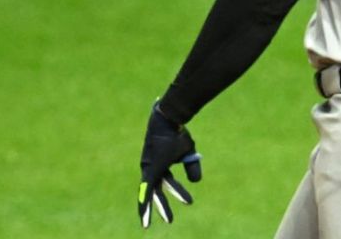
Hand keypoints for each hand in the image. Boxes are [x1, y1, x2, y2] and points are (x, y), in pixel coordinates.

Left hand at [138, 103, 202, 227]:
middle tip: (170, 222)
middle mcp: (152, 167)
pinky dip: (145, 201)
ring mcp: (149, 168)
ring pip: (152, 194)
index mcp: (161, 164)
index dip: (177, 192)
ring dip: (160, 208)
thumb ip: (192, 166)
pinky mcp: (150, 169)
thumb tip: (196, 181)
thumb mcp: (188, 151)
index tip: (189, 202)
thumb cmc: (178, 132)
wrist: (169, 119)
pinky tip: (144, 211)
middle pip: (158, 191)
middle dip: (163, 206)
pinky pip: (147, 189)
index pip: (168, 183)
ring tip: (167, 221)